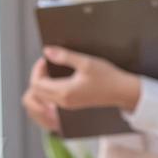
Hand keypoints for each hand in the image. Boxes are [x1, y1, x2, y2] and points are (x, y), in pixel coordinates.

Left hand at [20, 48, 141, 132]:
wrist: (121, 92)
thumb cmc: (107, 76)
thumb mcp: (86, 62)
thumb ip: (64, 56)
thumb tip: (46, 51)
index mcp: (65, 92)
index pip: (36, 84)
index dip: (37, 69)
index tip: (45, 59)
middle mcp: (63, 102)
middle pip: (35, 93)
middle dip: (37, 76)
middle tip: (47, 63)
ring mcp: (66, 106)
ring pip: (41, 98)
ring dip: (40, 84)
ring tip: (50, 70)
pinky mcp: (70, 105)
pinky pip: (49, 101)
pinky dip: (47, 90)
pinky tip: (57, 78)